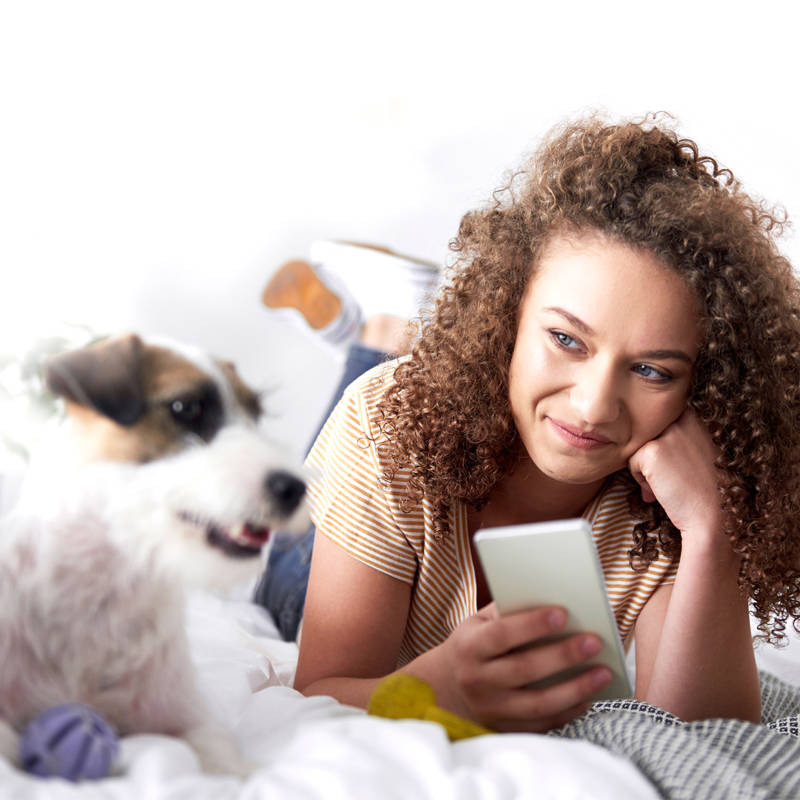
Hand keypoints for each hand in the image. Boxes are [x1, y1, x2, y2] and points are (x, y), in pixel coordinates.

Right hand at [436, 602, 611, 731]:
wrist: (447, 687)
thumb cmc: (473, 644)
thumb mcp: (478, 622)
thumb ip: (506, 612)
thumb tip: (549, 600)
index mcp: (470, 647)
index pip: (501, 635)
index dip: (531, 624)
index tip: (562, 613)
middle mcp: (478, 680)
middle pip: (524, 669)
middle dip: (562, 655)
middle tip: (594, 642)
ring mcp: (492, 709)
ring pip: (538, 703)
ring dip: (575, 688)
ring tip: (604, 673)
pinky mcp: (506, 728)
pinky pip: (543, 724)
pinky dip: (569, 711)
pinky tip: (590, 697)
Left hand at [627, 409, 722, 535]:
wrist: (714, 517)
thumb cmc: (708, 491)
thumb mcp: (700, 454)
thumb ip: (677, 441)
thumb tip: (649, 443)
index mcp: (696, 417)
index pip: (661, 424)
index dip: (664, 447)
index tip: (677, 466)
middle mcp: (683, 420)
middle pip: (648, 435)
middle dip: (654, 457)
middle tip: (675, 478)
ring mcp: (668, 434)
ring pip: (638, 448)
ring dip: (647, 469)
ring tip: (670, 485)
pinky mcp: (653, 451)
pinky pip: (631, 462)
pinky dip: (641, 480)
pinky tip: (664, 490)